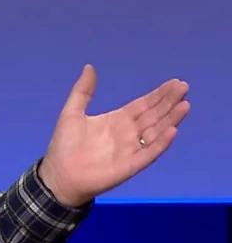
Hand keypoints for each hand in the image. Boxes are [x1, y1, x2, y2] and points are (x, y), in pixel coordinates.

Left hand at [38, 65, 189, 206]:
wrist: (58, 175)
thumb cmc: (64, 146)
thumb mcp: (71, 113)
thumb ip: (82, 91)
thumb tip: (89, 67)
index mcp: (117, 120)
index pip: (143, 104)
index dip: (158, 94)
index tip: (174, 82)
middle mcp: (128, 133)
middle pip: (154, 115)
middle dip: (169, 102)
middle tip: (184, 87)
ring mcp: (131, 149)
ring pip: (156, 132)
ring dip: (171, 119)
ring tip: (184, 105)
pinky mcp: (131, 165)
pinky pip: (149, 153)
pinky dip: (161, 143)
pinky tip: (171, 130)